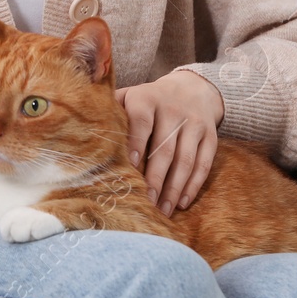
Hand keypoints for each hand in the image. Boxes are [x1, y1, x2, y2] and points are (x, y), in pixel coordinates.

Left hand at [114, 70, 224, 217]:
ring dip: (175, 188)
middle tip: (147, 202)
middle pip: (165, 148)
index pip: (142, 121)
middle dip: (156, 178)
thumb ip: (112, 111)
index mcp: (147, 98)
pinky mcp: (210, 135)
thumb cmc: (149, 100)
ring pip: (186, 159)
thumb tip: (86, 136)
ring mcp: (194, 123)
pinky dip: (194, 185)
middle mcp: (173, 109)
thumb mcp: (130, 96)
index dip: (136, 143)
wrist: (192, 87)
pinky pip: (204, 163)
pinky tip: (183, 202)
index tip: (131, 166)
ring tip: (164, 210)